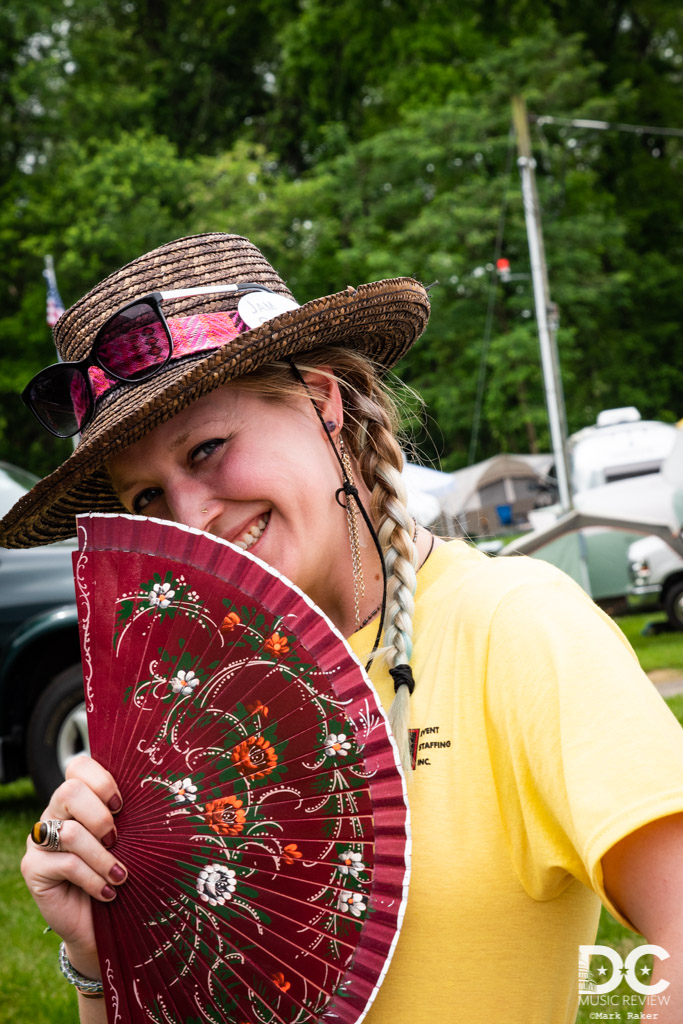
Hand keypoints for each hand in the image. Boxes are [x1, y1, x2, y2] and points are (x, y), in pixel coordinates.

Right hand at [21, 756, 126, 976]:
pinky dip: (93, 879)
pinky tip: (107, 892)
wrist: (100, 922)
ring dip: (102, 857)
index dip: (101, 780)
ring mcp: (39, 839)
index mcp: (77, 799)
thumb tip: (159, 801)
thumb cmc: (117, 872)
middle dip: (101, 817)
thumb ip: (128, 817)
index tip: (122, 805)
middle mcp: (54, 813)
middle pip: (69, 791)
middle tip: (116, 839)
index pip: (78, 767)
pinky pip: (66, 864)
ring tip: (121, 875)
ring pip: (70, 832)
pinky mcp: (33, 867)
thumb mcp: (127, 840)